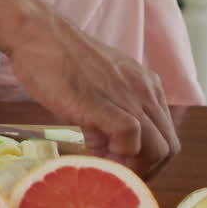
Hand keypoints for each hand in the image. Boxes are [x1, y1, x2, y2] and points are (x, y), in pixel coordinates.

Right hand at [6, 8, 180, 173]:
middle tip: (114, 172)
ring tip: (104, 164)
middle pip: (169, 147)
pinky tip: (95, 151)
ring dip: (134, 167)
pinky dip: (119, 155)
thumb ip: (107, 116)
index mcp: (145, 85)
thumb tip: (107, 148)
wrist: (37, 35)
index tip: (120, 163)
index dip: (146, 158)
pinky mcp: (105, 103)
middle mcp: (144, 90)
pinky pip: (131, 138)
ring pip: (158, 148)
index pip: (165, 135)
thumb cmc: (58, 59)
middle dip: (145, 169)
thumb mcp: (95, 87)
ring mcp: (127, 96)